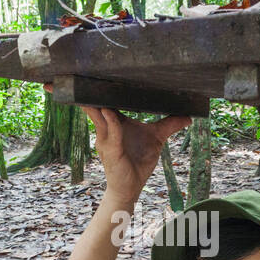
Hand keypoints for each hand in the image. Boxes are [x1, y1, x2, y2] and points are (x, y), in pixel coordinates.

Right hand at [44, 84, 190, 199]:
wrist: (130, 188)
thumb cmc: (138, 163)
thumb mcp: (156, 139)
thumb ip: (168, 125)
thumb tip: (188, 115)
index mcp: (114, 122)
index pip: (103, 100)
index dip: (95, 88)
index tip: (89, 71)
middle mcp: (105, 128)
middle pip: (91, 105)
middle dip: (79, 92)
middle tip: (70, 74)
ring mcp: (105, 139)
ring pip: (97, 115)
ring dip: (93, 102)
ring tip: (88, 85)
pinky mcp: (111, 151)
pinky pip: (111, 132)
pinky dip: (110, 121)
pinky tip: (108, 110)